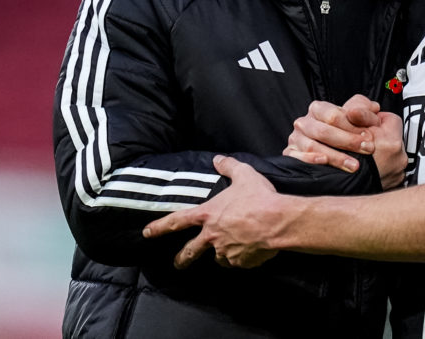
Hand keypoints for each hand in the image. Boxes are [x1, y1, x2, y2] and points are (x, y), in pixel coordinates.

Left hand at [143, 155, 283, 268]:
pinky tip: (249, 252)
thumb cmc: (258, 197)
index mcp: (208, 215)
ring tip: (228, 251)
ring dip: (220, 254)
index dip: (160, 226)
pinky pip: (238, 261)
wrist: (277, 221)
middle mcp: (212, 236)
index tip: (147, 233)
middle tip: (177, 264)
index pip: (177, 221)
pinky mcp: (241, 262)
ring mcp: (225, 252)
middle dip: (182, 259)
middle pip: (190, 251)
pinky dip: (241, 258)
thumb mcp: (244, 175)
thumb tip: (218, 159)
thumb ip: (229, 166)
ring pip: (218, 257)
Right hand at [284, 95, 406, 188]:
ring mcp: (296, 139)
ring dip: (335, 156)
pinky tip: (325, 162)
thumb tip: (372, 108)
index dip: (352, 126)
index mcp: (318, 109)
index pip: (333, 115)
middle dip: (347, 141)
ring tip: (354, 165)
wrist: (342, 156)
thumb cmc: (351, 134)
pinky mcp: (291, 155)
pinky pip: (297, 158)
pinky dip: (310, 160)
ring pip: (312, 146)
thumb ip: (366, 111)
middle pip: (323, 131)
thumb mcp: (361, 120)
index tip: (369, 137)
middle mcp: (304, 122)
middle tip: (367, 150)